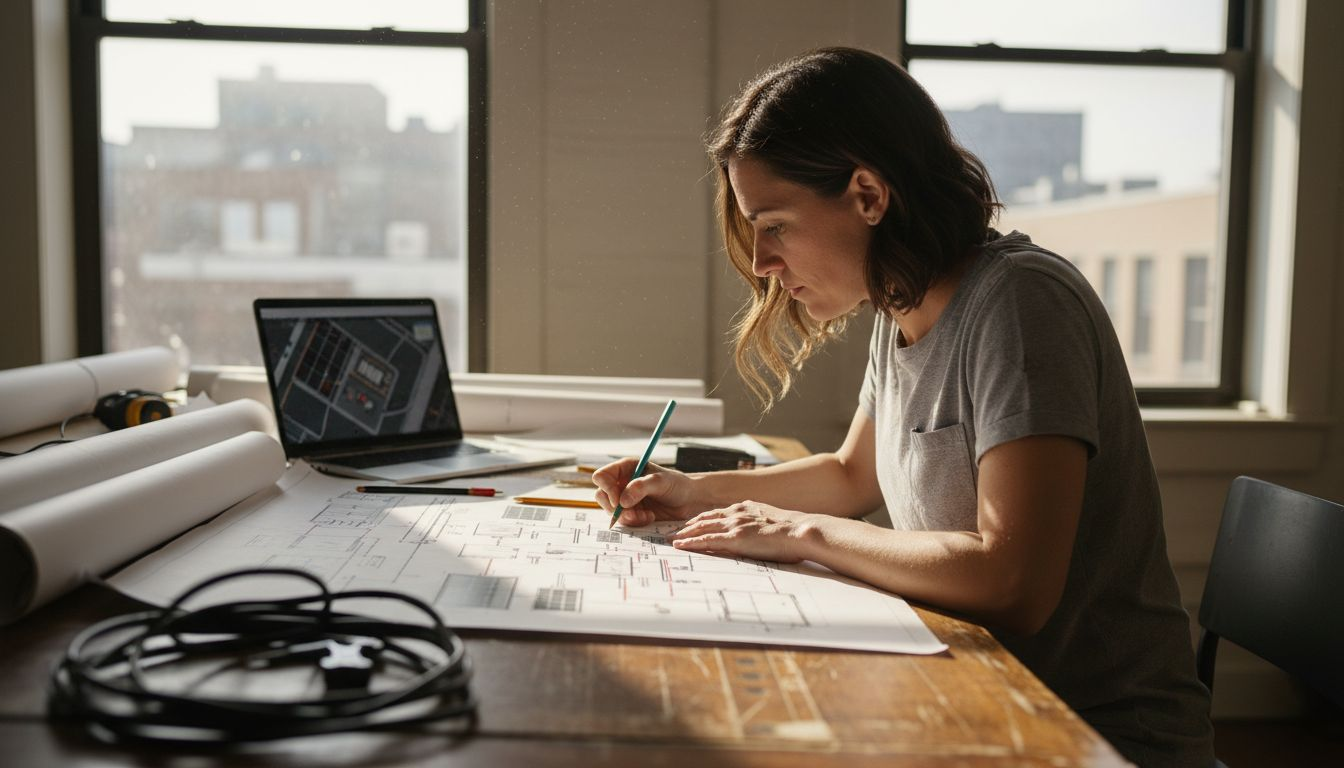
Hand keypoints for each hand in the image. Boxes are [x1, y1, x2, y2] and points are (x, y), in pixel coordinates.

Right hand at [592, 458, 704, 525]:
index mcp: (625, 468)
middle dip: (615, 508)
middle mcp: (622, 483)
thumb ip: (641, 487)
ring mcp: (625, 499)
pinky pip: (623, 521)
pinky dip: (634, 522)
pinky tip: (649, 517)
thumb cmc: (676, 485)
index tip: (619, 502)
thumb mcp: (661, 482)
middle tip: (632, 514)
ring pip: (611, 511)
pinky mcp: (631, 513)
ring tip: (646, 516)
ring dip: (627, 517)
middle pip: (602, 496)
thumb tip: (622, 501)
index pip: (602, 477)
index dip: (606, 489)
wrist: (689, 501)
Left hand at [669, 501, 814, 562]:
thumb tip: (757, 534)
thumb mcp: (772, 521)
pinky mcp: (735, 538)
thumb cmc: (793, 531)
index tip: (691, 524)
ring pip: (702, 528)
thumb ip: (759, 524)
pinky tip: (680, 545)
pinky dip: (691, 543)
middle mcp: (737, 513)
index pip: (718, 512)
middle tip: (674, 532)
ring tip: (672, 540)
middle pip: (705, 518)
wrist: (801, 530)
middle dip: (688, 525)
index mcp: (746, 507)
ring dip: (685, 534)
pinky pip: (707, 540)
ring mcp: (735, 525)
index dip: (702, 519)